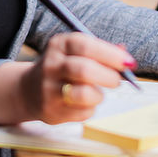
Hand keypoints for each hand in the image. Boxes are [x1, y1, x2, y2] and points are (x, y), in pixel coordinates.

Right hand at [0, 33, 135, 124]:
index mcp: (59, 44)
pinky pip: (83, 112)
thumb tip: (126, 55)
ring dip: (99, 95)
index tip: (128, 62)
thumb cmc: (63, 67)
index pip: (85, 45)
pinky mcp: (51, 110)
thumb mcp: (76, 52)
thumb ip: (101, 51)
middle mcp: (51, 65)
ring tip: (97, 93)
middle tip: (117, 81)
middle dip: (109, 76)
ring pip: (85, 94)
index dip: (110, 54)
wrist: (28, 90)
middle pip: (84, 70)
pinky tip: (82, 103)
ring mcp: (49, 89)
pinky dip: (90, 108)